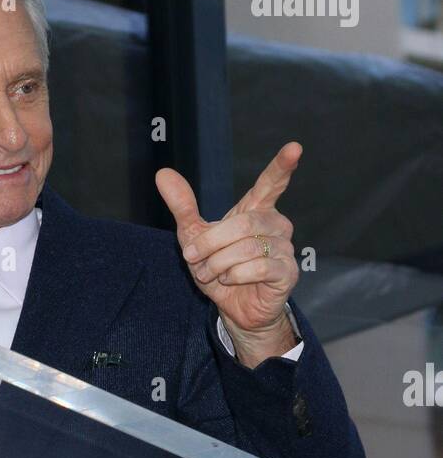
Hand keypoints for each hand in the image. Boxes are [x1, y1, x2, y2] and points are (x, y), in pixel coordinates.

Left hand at [156, 142, 301, 365]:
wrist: (234, 309)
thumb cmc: (219, 270)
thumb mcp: (194, 237)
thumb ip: (183, 206)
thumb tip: (162, 173)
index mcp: (256, 210)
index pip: (271, 184)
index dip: (282, 166)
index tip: (295, 147)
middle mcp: (276, 225)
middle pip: (244, 223)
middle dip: (212, 243)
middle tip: (195, 259)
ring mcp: (285, 249)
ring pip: (247, 247)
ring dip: (219, 263)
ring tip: (212, 274)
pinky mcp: (287, 272)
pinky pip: (258, 267)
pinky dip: (235, 275)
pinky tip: (230, 281)